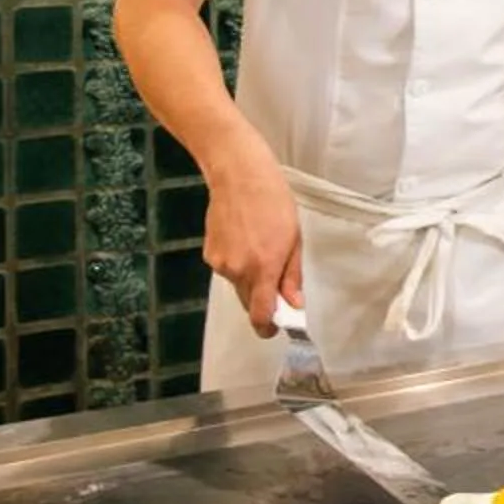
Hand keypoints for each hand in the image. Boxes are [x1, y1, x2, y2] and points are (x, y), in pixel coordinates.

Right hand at [201, 140, 302, 336]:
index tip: (277, 327)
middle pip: (249, 304)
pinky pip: (227, 270)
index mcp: (263, 269)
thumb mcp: (294, 239)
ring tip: (259, 248)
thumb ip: (292, 276)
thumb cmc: (273, 202)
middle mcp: (238, 271)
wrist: (238, 175)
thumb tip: (295, 304)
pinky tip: (243, 240)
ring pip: (238, 286)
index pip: (261, 315)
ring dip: (250, 279)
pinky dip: (236, 264)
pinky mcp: (208, 254)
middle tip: (277, 284)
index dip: (268, 327)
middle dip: (263, 302)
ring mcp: (220, 263)